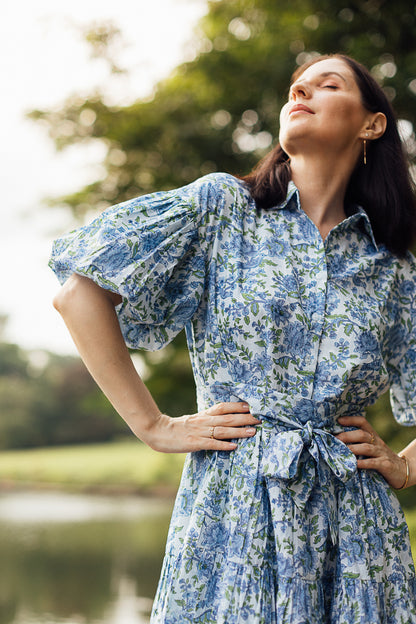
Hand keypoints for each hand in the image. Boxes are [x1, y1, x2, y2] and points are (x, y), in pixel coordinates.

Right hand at [142, 402, 260, 452]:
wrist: (158, 431)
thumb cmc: (179, 427)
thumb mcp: (195, 419)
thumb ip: (210, 419)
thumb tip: (227, 418)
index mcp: (205, 414)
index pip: (224, 407)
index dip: (238, 406)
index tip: (253, 406)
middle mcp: (204, 421)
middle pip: (228, 418)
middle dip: (245, 418)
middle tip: (261, 419)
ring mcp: (199, 432)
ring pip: (222, 430)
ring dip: (238, 431)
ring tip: (252, 432)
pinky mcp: (194, 443)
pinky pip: (211, 444)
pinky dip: (223, 445)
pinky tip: (234, 447)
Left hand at [335, 415, 406, 488]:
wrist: (403, 470)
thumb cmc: (380, 458)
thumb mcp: (372, 447)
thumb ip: (358, 443)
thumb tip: (335, 440)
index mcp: (372, 436)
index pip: (363, 422)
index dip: (351, 420)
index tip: (338, 420)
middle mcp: (377, 442)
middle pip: (362, 434)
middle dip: (347, 436)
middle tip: (334, 439)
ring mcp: (382, 453)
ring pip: (366, 448)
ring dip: (353, 448)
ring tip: (341, 451)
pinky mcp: (386, 465)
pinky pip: (374, 463)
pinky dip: (364, 463)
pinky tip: (355, 464)